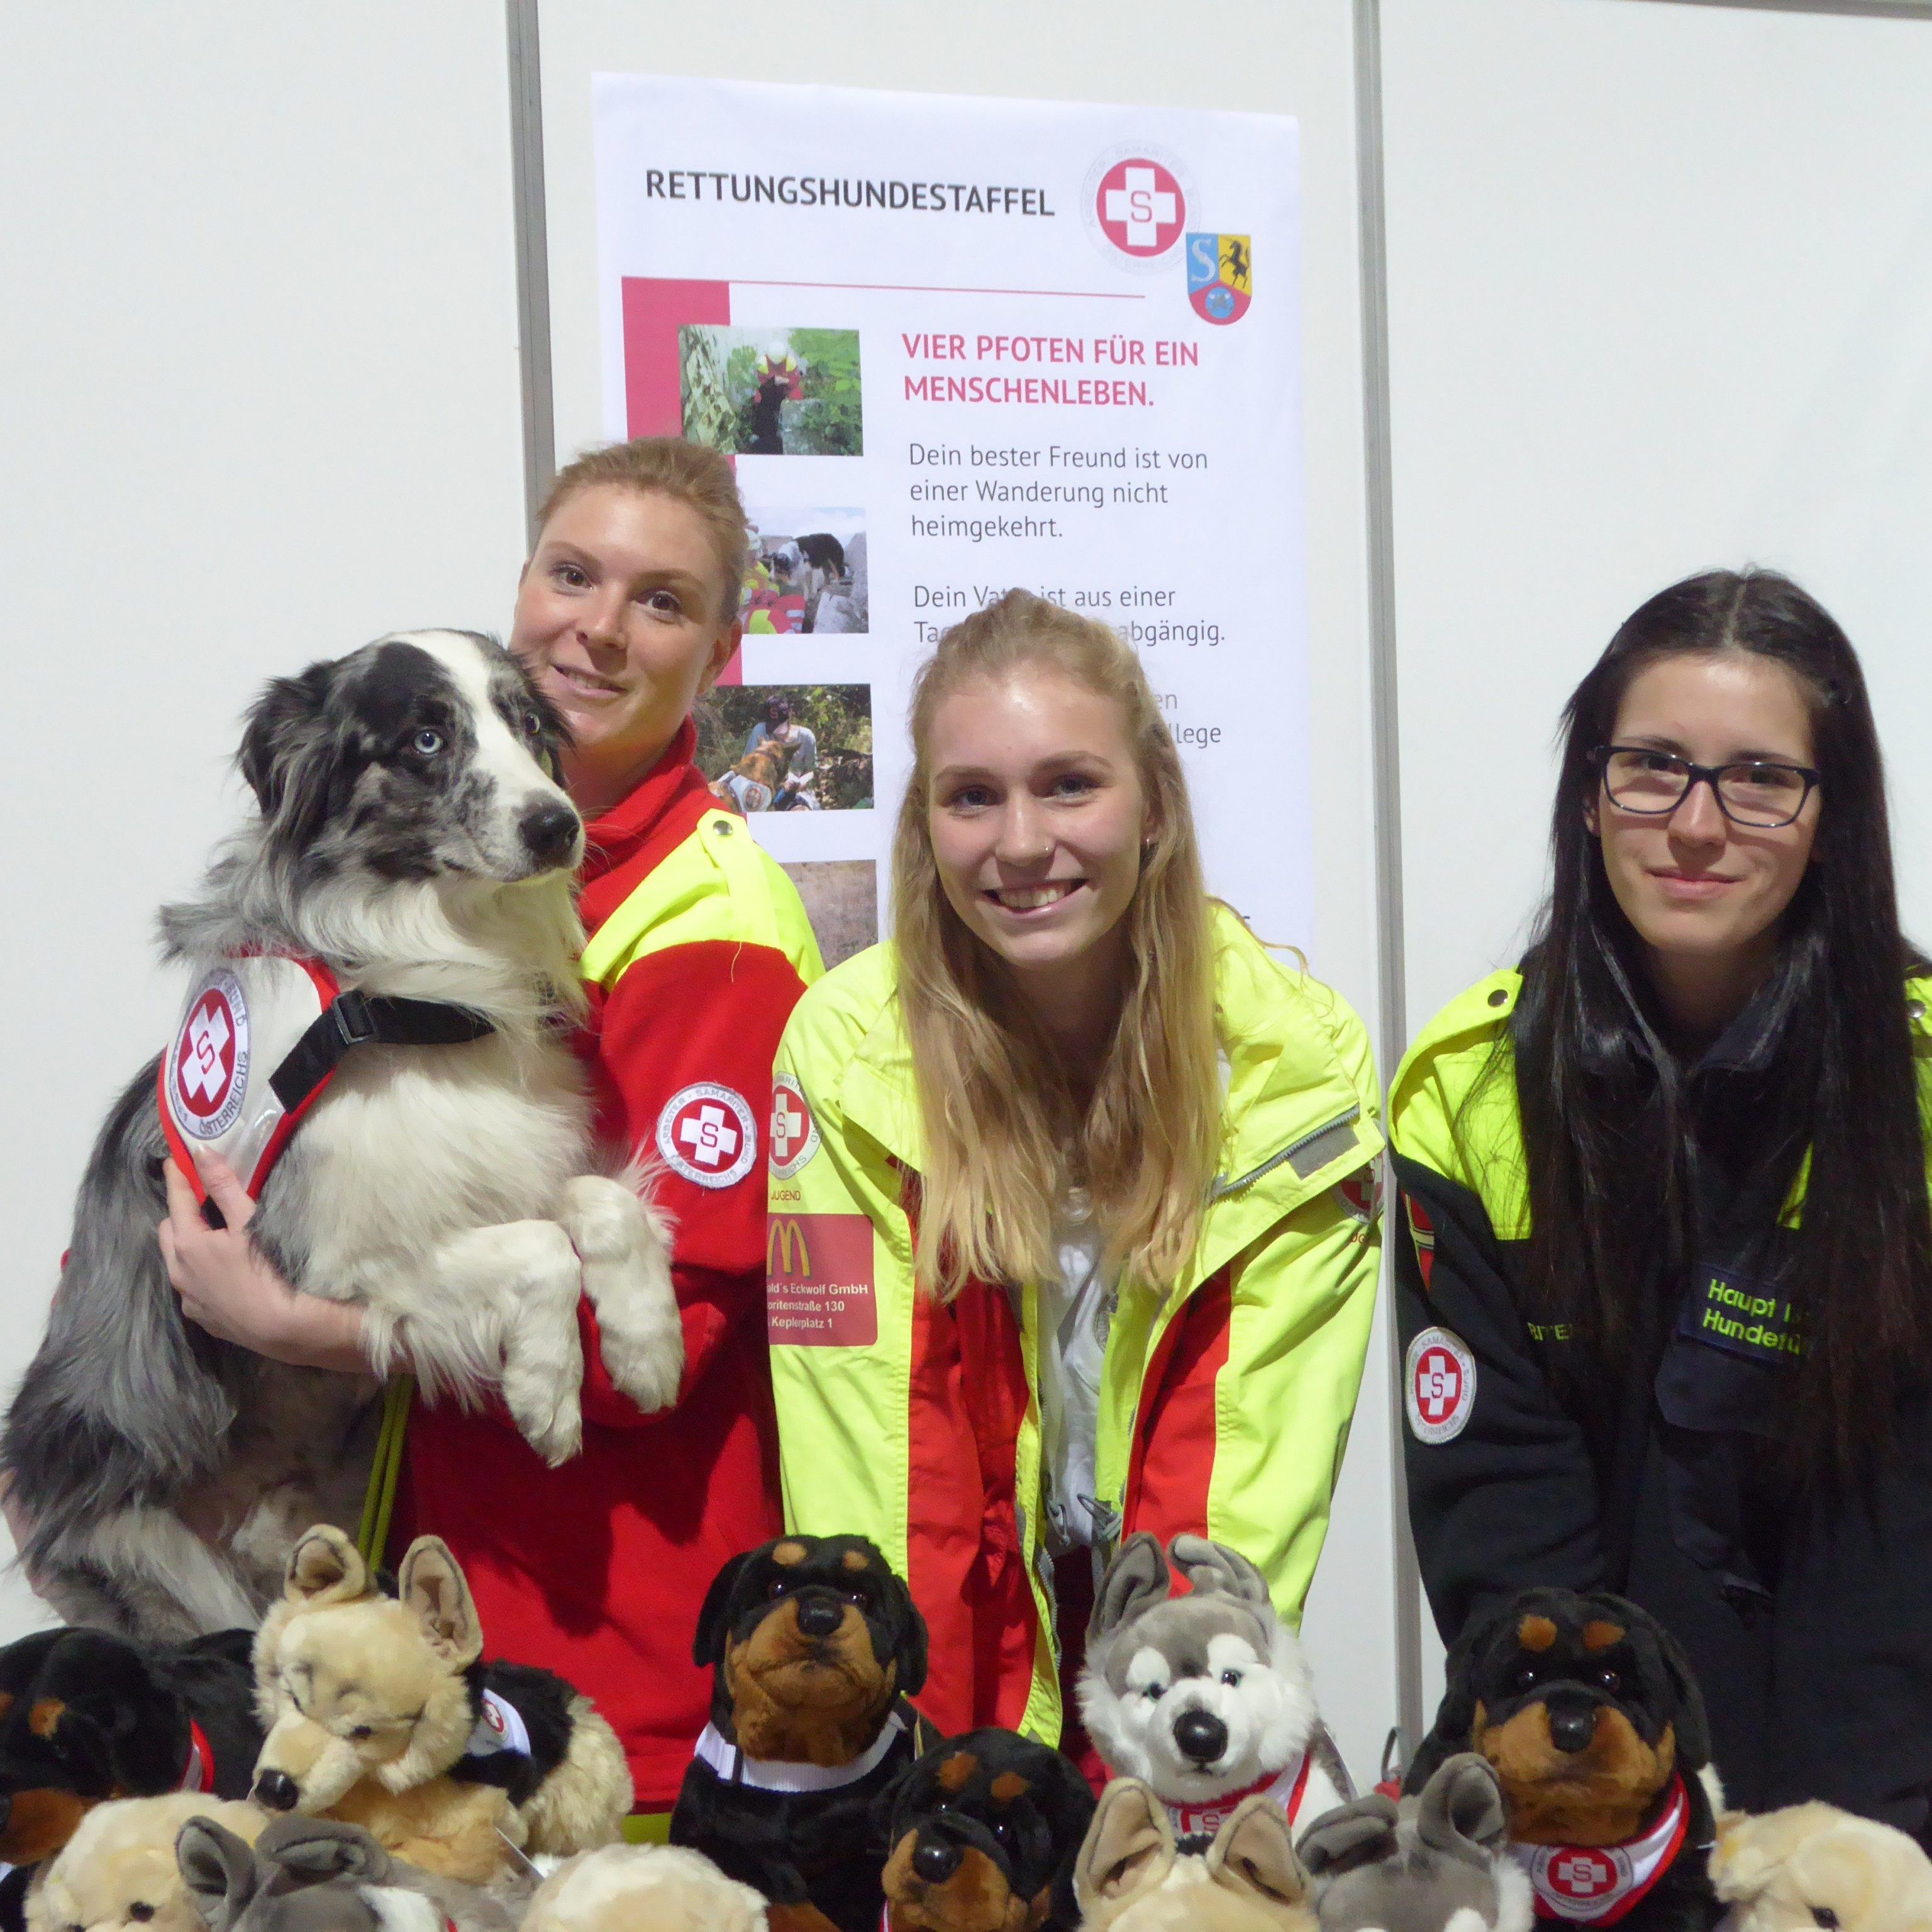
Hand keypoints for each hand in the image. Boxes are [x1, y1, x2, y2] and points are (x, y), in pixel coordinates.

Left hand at [159, 1156, 369, 1371]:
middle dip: (180, 1212)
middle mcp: (178, 1270)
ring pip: (176, 1260)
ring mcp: (187, 1297)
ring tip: (211, 1236)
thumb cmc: (266, 1269)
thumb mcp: (247, 1222)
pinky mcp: (201, 1316)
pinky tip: (221, 1272)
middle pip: (168, 1230)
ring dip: (186, 1243)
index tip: (177, 1159)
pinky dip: (198, 1272)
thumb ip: (223, 1186)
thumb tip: (202, 1152)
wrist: (282, 1327)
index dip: (178, 1177)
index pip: (177, 1200)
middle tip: (201, 1200)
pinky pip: (190, 1286)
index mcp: (187, 1243)